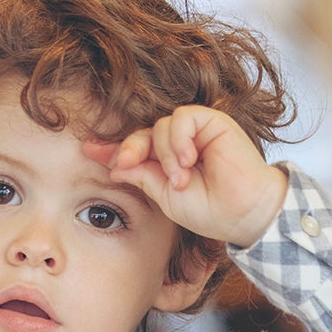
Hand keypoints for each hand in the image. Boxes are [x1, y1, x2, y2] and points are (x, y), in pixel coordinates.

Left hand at [84, 106, 287, 248]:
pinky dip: (179, 139)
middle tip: (124, 164)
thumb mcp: (165, 196)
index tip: (87, 150)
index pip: (134, 148)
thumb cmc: (210, 210)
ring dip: (164, 154)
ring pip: (161, 126)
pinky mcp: (212, 120)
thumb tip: (114, 165)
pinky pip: (181, 118)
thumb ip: (142, 177)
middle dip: (129, 148)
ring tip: (180, 180)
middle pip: (143, 134)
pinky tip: (188, 160)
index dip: (111, 149)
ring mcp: (195, 131)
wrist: (244, 213)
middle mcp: (180, 143)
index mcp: (166, 162)